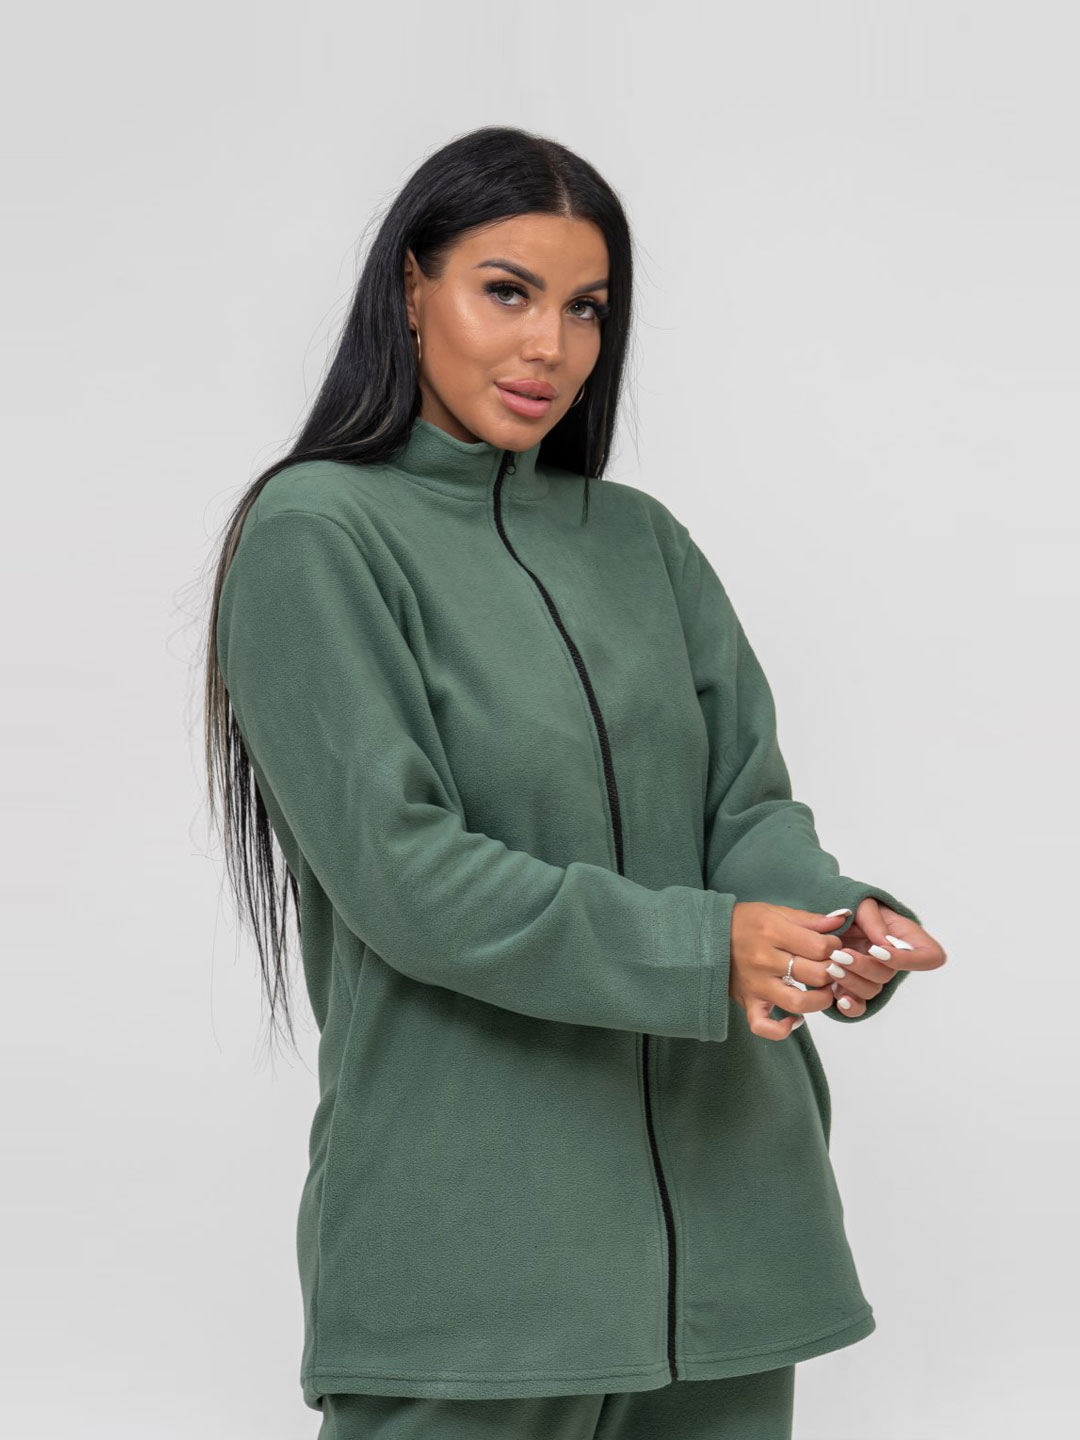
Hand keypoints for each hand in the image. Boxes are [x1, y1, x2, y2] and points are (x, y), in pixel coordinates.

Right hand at [729, 902, 871, 1040]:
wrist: (708, 934)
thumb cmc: (745, 922)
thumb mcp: (776, 911)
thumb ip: (810, 919)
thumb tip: (841, 919)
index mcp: (773, 932)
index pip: (820, 947)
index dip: (835, 948)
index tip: (832, 946)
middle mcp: (765, 960)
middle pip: (815, 974)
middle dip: (833, 971)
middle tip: (834, 968)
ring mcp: (756, 985)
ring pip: (798, 1003)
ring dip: (821, 1000)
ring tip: (824, 991)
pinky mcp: (748, 1002)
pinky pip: (764, 1025)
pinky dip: (782, 1029)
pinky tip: (796, 1020)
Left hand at [829, 898, 946, 1016]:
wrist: (827, 919)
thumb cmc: (853, 907)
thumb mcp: (864, 903)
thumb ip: (874, 921)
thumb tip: (884, 943)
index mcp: (908, 940)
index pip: (929, 957)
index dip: (906, 960)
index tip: (878, 950)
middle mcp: (894, 963)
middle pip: (888, 975)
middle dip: (864, 967)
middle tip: (841, 955)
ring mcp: (874, 977)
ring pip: (871, 991)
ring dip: (850, 981)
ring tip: (831, 966)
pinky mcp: (854, 990)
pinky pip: (859, 1007)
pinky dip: (851, 1007)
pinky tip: (840, 998)